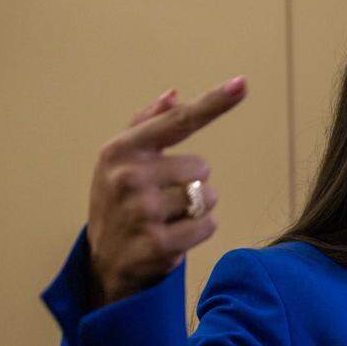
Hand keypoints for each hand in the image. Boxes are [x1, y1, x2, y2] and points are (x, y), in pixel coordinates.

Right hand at [86, 76, 246, 305]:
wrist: (103, 262)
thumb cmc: (119, 202)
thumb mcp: (121, 161)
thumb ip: (147, 125)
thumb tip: (173, 95)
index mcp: (121, 150)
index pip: (178, 121)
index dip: (214, 101)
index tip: (243, 83)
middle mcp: (128, 177)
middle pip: (202, 167)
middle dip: (193, 183)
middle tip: (164, 198)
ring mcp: (142, 212)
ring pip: (208, 198)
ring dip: (196, 209)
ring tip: (166, 219)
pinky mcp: (157, 244)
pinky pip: (207, 226)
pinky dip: (199, 231)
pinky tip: (173, 237)